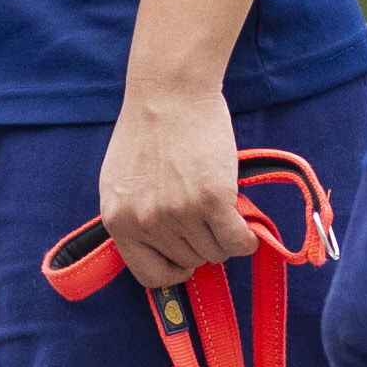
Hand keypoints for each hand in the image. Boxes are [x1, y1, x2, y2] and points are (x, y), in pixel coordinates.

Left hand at [94, 84, 249, 288]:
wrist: (169, 91)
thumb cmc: (148, 129)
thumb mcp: (121, 181)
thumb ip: (134, 217)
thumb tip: (162, 250)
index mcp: (118, 220)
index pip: (149, 276)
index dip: (173, 270)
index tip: (185, 258)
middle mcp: (145, 222)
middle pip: (189, 260)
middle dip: (201, 241)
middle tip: (206, 214)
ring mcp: (178, 213)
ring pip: (215, 252)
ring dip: (224, 236)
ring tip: (221, 208)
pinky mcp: (211, 200)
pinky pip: (238, 241)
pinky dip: (247, 238)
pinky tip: (245, 223)